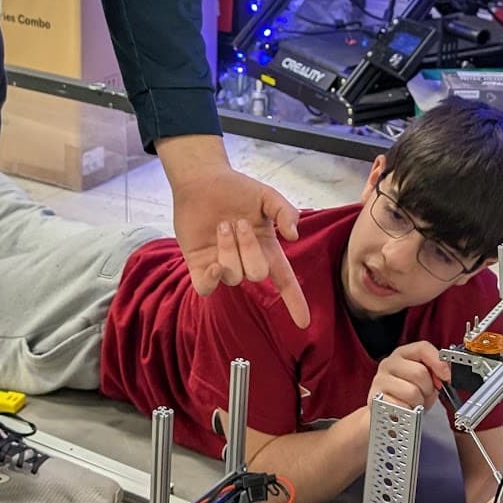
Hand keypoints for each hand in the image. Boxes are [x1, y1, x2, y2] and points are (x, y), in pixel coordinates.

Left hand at [162, 139, 306, 327]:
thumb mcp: (268, 196)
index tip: (304, 323)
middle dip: (249, 248)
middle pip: (257, 275)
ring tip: (221, 226)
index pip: (284, 281)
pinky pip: (206, 288)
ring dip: (228, 249)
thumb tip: (294, 236)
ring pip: (233, 276)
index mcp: (266, 248)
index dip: (294, 301)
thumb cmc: (237, 189)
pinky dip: (211, 281)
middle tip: (240, 223)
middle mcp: (245, 261)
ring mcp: (222, 265)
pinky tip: (213, 265)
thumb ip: (286, 212)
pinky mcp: (198, 266)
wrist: (202, 180)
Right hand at [369, 341, 448, 413]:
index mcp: (403, 354)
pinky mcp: (376, 399)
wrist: (388, 412)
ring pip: (412, 392)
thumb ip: (437, 371)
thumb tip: (448, 373)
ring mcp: (380, 380)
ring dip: (419, 402)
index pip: (422, 348)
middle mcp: (389, 363)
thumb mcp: (426, 379)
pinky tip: (405, 409)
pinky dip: (408, 412)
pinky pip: (402, 407)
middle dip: (428, 388)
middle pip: (419, 372)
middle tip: (425, 394)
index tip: (447, 376)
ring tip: (414, 403)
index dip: (439, 362)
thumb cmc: (409, 393)